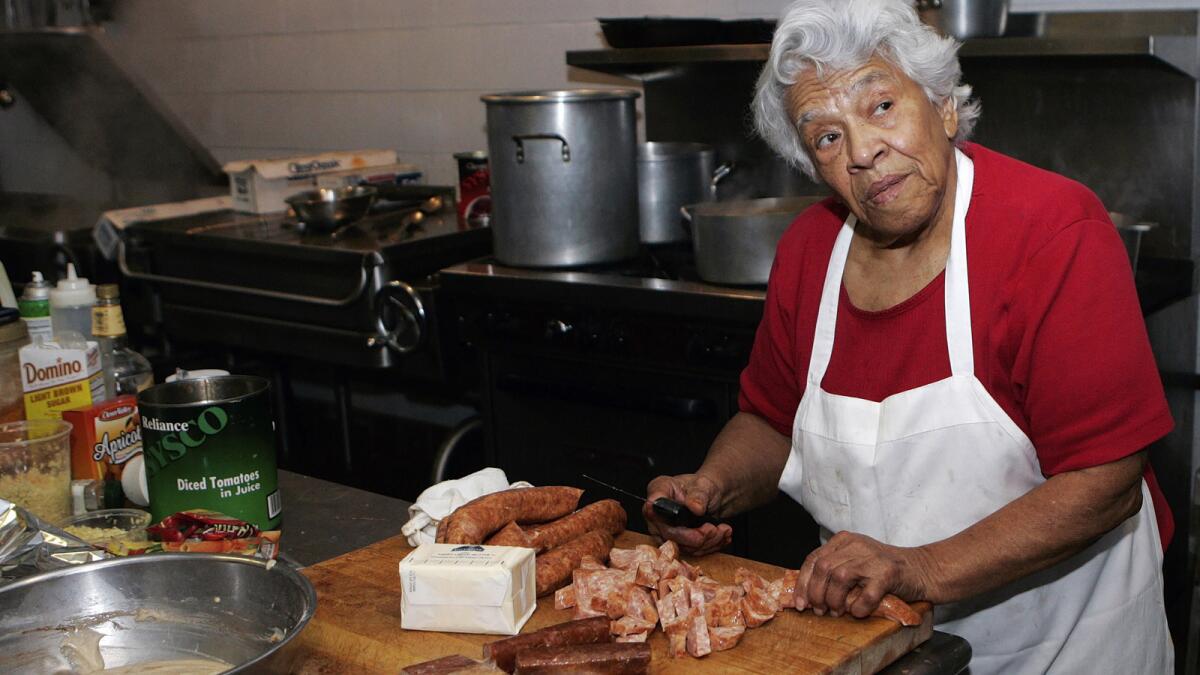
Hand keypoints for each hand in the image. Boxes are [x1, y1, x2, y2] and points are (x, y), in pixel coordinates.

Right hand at [643, 473, 732, 555]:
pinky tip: (721, 536)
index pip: (652, 506)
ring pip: (682, 547)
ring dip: (707, 542)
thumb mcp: (704, 486)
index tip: (676, 518)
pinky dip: (710, 546)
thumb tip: (695, 507)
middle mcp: (657, 513)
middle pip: (668, 534)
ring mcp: (665, 530)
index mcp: (659, 491)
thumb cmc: (704, 487)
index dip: (658, 515)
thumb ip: (699, 495)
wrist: (712, 498)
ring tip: (722, 531)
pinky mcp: (677, 542)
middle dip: (695, 537)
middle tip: (713, 529)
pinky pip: (692, 552)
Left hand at [794, 531, 937, 617]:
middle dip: (816, 594)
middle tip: (819, 611)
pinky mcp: (888, 573)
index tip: (800, 603)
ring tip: (838, 612)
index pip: (814, 559)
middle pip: (823, 568)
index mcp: (844, 540)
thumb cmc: (885, 571)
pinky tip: (859, 612)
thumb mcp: (855, 562)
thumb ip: (833, 570)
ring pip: (840, 578)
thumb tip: (806, 595)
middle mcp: (857, 545)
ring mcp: (873, 558)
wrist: (923, 570)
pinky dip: (859, 608)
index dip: (804, 583)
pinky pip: (866, 595)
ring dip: (834, 600)